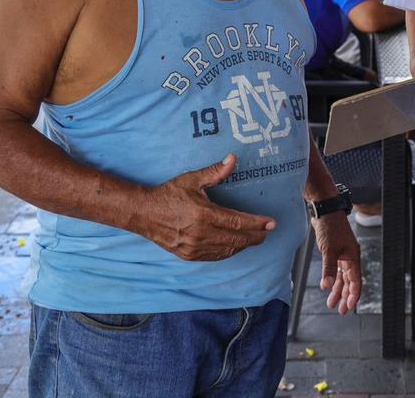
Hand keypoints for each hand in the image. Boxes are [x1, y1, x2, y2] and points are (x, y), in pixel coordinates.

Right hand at [134, 155, 275, 260]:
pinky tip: (236, 245)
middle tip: (267, 231)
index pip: (238, 222)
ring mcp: (194, 247)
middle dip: (255, 236)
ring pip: (227, 250)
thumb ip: (215, 172)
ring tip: (255, 238)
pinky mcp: (188, 255)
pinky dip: (228, 251)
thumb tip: (233, 159)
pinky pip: (215, 256)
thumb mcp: (192, 179)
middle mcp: (200, 234)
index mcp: (203, 214)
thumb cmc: (168, 194)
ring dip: (243, 245)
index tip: (271, 223)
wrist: (143, 214)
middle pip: (237, 239)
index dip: (257, 223)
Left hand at [312, 212, 361, 314]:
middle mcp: (350, 258)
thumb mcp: (328, 249)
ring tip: (331, 302)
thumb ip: (328, 269)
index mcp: (353, 258)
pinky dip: (332, 279)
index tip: (348, 307)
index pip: (355, 281)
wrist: (325, 210)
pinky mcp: (335, 251)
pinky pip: (336, 270)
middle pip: (350, 282)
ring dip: (338, 289)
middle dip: (345, 296)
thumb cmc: (330, 227)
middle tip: (340, 310)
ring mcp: (343, 254)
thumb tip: (326, 286)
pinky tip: (327, 286)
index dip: (353, 295)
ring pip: (342, 277)